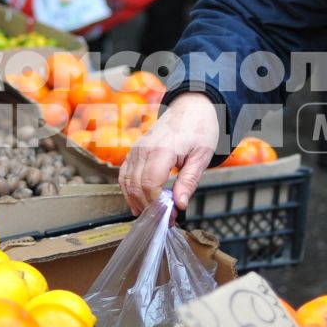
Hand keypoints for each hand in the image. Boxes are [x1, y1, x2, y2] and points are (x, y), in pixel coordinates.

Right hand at [119, 92, 220, 213]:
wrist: (192, 107)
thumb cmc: (200, 128)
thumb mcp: (202, 156)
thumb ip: (189, 181)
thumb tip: (179, 204)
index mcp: (162, 150)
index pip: (150, 184)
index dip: (157, 204)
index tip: (171, 216)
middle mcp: (144, 149)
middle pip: (136, 186)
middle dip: (149, 207)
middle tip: (165, 219)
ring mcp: (137, 149)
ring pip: (126, 182)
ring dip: (136, 201)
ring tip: (152, 215)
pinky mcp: (134, 150)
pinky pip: (124, 174)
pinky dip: (128, 190)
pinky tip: (138, 202)